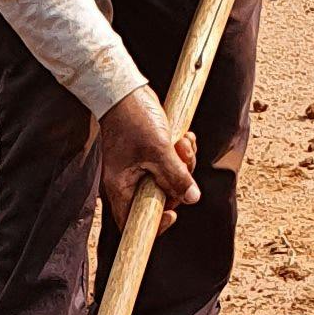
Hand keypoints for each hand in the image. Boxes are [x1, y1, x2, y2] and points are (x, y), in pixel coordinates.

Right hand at [95, 85, 198, 224]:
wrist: (125, 90)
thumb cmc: (133, 119)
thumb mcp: (159, 149)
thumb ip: (176, 176)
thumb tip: (191, 198)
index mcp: (122, 186)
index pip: (134, 222)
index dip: (155, 224)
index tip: (173, 214)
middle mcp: (130, 181)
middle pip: (161, 199)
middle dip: (179, 182)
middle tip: (183, 160)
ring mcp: (141, 168)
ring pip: (170, 180)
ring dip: (184, 163)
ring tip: (183, 143)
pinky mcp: (151, 156)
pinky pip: (172, 164)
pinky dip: (181, 154)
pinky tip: (183, 139)